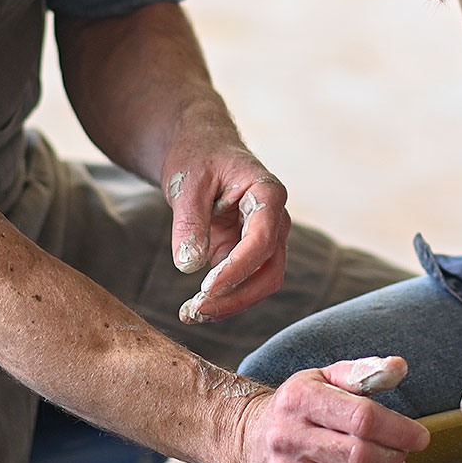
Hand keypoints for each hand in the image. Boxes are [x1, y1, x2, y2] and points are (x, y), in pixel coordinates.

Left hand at [161, 143, 291, 323]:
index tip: (206, 288)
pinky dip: (224, 298)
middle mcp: (275, 219)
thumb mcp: (187, 184)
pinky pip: (244, 282)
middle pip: (270, 270)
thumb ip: (189, 222)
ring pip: (261, 282)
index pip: (262, 240)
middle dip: (237, 296)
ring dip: (231, 303)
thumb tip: (188, 266)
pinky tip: (196, 307)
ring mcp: (265, 238)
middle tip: (196, 310)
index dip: (238, 269)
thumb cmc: (197, 157)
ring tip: (192, 313)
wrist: (200, 149)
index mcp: (267, 194)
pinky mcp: (248, 252)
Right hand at [233, 357, 429, 462]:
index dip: (400, 430)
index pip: (363, 418)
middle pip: (361, 456)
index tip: (419, 436)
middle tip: (404, 451)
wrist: (246, 437)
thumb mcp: (323, 377)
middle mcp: (289, 437)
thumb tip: (399, 367)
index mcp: (300, 399)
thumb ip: (363, 371)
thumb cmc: (297, 405)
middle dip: (395, 456)